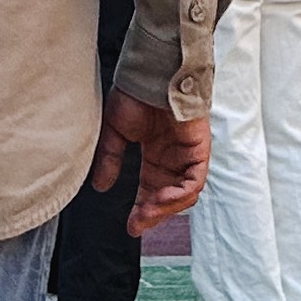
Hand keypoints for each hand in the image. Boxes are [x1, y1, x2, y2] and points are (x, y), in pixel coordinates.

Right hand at [89, 87, 208, 236]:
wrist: (150, 74)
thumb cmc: (134, 93)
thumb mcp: (115, 132)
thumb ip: (110, 159)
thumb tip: (101, 186)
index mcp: (156, 153)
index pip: (151, 189)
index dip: (142, 209)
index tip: (130, 226)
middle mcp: (173, 157)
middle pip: (168, 196)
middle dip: (153, 214)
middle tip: (137, 225)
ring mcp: (188, 154)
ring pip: (184, 194)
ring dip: (165, 208)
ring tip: (146, 213)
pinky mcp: (199, 149)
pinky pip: (195, 181)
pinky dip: (179, 195)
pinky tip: (160, 200)